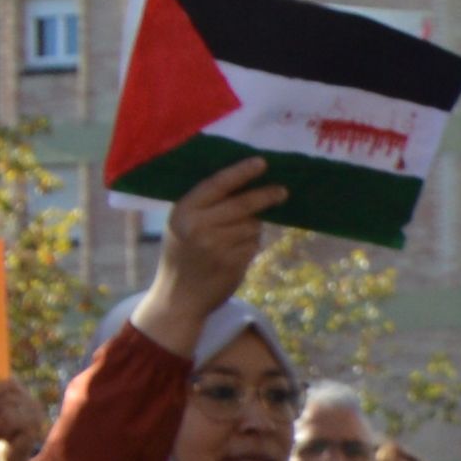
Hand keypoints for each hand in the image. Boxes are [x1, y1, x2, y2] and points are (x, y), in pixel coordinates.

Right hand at [133, 164, 281, 350]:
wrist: (178, 298)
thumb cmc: (183, 256)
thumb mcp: (181, 226)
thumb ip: (205, 207)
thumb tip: (246, 185)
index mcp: (183, 211)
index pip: (217, 184)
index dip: (240, 172)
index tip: (261, 163)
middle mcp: (198, 226)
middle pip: (242, 204)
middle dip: (265, 196)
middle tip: (282, 191)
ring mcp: (216, 246)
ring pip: (252, 225)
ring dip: (253, 227)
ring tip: (234, 237)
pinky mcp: (232, 263)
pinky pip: (253, 244)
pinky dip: (251, 244)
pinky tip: (236, 253)